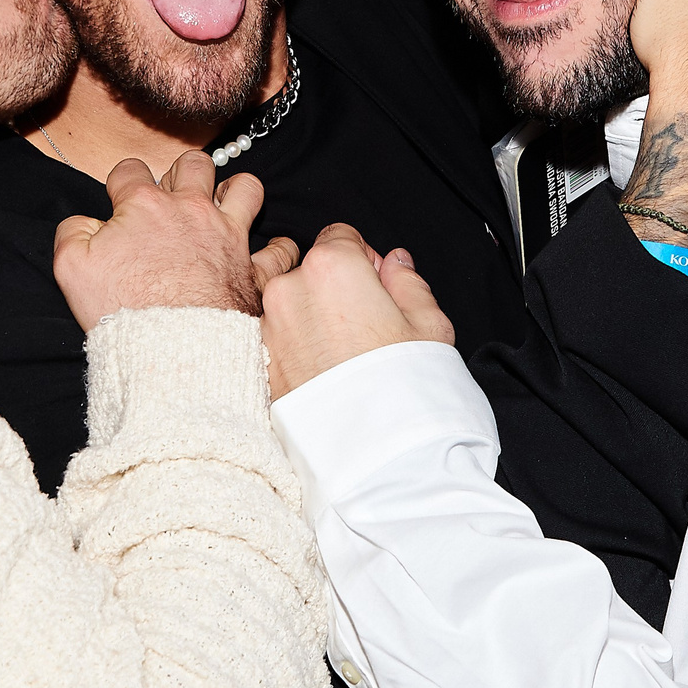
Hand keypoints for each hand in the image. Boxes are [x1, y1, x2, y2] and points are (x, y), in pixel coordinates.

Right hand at [54, 151, 299, 330]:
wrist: (172, 349)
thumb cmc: (122, 310)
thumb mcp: (73, 267)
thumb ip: (73, 232)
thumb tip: (84, 222)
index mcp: (145, 205)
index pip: (130, 170)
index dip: (122, 182)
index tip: (120, 201)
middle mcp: (191, 211)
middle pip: (193, 164)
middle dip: (180, 174)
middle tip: (172, 199)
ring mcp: (229, 238)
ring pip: (245, 188)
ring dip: (234, 191)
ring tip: (223, 205)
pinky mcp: (253, 271)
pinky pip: (278, 251)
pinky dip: (278, 250)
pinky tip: (273, 250)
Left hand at [260, 225, 453, 399]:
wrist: (370, 450)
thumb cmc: (402, 388)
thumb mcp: (428, 324)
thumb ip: (408, 281)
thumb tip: (395, 263)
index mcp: (332, 266)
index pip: (341, 237)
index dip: (363, 259)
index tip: (376, 284)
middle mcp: (290, 289)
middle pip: (312, 270)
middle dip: (335, 288)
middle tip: (365, 326)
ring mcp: (268, 326)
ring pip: (292, 305)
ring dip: (313, 318)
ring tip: (343, 355)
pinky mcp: (259, 361)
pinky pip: (280, 340)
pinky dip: (297, 347)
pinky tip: (325, 372)